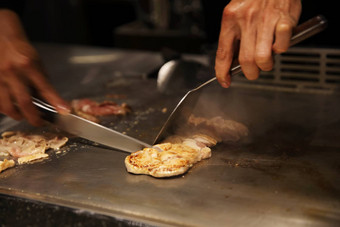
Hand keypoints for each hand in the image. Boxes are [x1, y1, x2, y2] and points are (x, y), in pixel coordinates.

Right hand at [0, 9, 69, 125]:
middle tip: (39, 122)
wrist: (2, 37)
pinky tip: (10, 108)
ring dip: (16, 115)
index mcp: (29, 66)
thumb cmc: (21, 51)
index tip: (64, 111)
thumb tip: (50, 100)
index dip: (55, 102)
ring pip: (6, 106)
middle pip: (24, 102)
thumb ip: (42, 81)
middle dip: (33, 117)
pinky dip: (4, 108)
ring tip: (23, 116)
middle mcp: (13, 72)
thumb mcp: (37, 63)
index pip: (45, 88)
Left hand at [215, 0, 301, 86]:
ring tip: (267, 59)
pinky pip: (282, 46)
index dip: (222, 72)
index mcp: (230, 19)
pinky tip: (279, 41)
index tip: (225, 81)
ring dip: (266, 65)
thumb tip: (232, 61)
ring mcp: (265, 20)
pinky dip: (281, 49)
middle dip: (250, 73)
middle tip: (253, 71)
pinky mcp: (284, 20)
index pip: (223, 53)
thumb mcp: (236, 12)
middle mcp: (246, 20)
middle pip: (245, 61)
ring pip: (262, 58)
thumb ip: (234, 35)